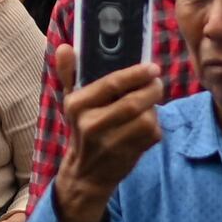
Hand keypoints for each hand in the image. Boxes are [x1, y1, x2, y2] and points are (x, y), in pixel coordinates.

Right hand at [49, 61, 161, 221]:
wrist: (86, 174)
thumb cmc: (82, 128)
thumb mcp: (72, 101)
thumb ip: (69, 72)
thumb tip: (64, 47)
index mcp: (76, 105)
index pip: (111, 84)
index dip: (136, 74)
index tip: (152, 67)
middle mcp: (90, 124)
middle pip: (132, 103)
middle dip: (152, 89)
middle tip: (157, 82)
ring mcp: (110, 143)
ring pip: (145, 119)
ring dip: (154, 108)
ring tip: (151, 102)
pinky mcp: (128, 156)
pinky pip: (151, 134)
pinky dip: (155, 125)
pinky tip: (148, 122)